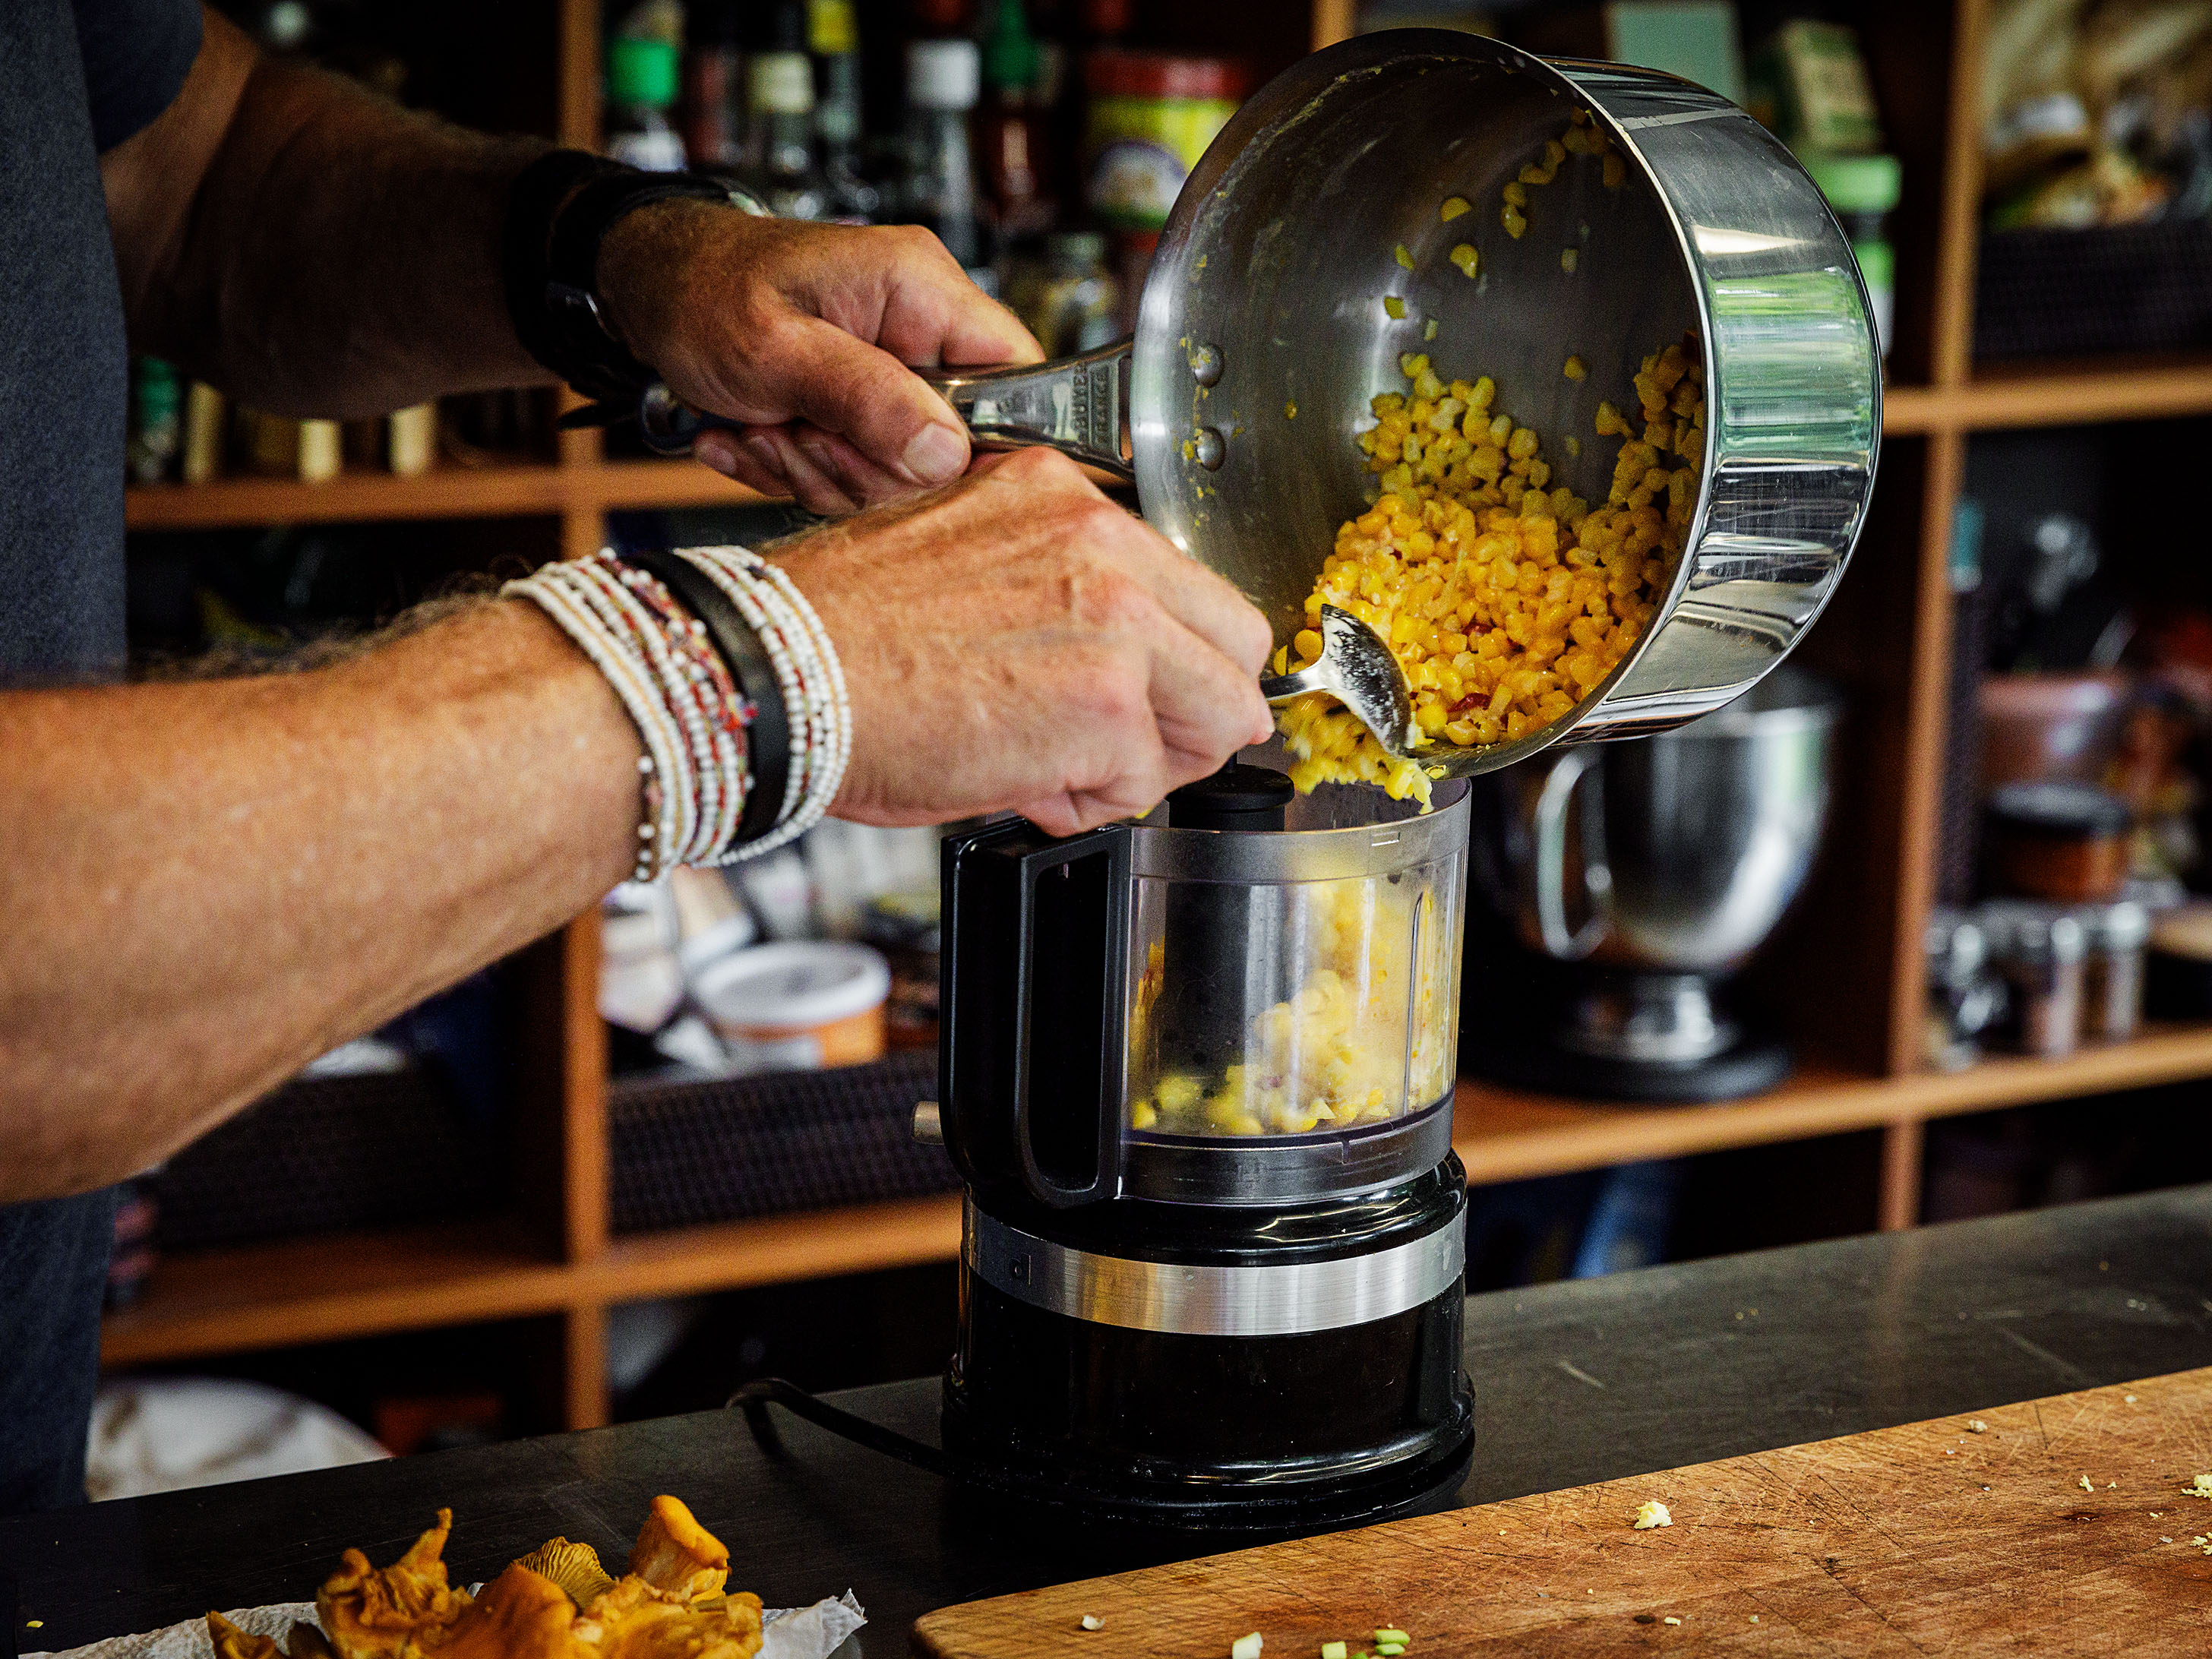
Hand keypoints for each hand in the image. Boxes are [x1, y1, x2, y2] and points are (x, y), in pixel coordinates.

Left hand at [596, 203, 1042, 514]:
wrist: (640, 290)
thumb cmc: (697, 290)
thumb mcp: (772, 347)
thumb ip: (864, 398)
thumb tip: (947, 454)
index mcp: (921, 291)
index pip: (1023, 375)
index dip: (990, 440)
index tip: (916, 465)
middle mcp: (919, 333)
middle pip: (954, 447)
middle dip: (867, 463)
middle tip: (795, 432)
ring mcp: (891, 376)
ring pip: (899, 473)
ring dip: (821, 470)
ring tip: (761, 426)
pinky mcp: (860, 412)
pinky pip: (856, 476)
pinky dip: (799, 471)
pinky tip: (752, 434)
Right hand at [770, 449, 1277, 835]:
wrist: (778, 676)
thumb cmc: (836, 633)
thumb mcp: (961, 557)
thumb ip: (1056, 585)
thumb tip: (1121, 656)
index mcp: (1065, 497)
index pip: (1194, 583)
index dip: (1182, 657)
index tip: (1160, 692)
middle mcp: (1103, 543)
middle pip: (1236, 647)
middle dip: (1193, 713)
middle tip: (1128, 746)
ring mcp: (1116, 624)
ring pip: (1214, 719)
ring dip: (1147, 762)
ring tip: (1060, 764)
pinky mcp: (1106, 708)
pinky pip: (1146, 781)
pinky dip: (1092, 803)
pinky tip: (1026, 781)